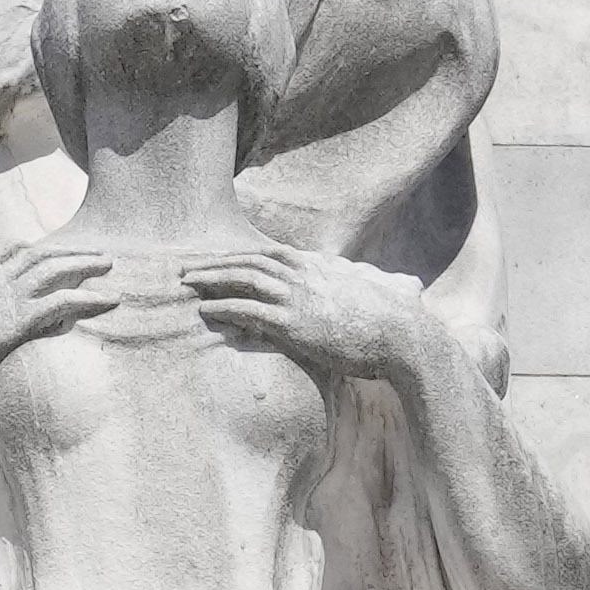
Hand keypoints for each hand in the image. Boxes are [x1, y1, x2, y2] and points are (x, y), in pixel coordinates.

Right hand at [0, 240, 124, 379]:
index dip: (35, 249)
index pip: (11, 250)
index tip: (52, 250)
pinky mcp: (16, 319)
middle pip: (40, 254)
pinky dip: (90, 298)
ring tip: (110, 265)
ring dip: (86, 265)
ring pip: (57, 271)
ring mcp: (7, 294)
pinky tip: (110, 300)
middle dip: (69, 250)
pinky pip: (63, 303)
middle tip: (93, 252)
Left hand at [175, 243, 432, 385]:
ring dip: (212, 278)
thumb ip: (377, 284)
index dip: (243, 255)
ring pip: (244, 279)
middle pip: (251, 260)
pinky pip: (249, 309)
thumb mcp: (383, 292)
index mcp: (321, 266)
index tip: (221, 258)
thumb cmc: (397, 320)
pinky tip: (206, 309)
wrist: (403, 335)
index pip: (273, 254)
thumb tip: (397, 282)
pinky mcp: (294, 323)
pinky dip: (224, 306)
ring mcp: (298, 296)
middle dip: (216, 261)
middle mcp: (306, 275)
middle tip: (188, 266)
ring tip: (186, 282)